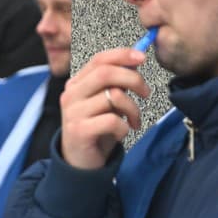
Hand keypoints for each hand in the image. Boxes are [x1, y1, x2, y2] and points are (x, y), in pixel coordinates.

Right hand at [59, 47, 150, 169]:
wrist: (80, 162)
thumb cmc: (97, 129)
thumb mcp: (105, 102)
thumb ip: (114, 83)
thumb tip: (135, 61)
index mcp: (77, 84)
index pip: (99, 60)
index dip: (122, 55)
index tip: (142, 57)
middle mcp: (71, 95)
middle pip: (106, 73)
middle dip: (133, 80)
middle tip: (146, 93)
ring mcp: (73, 113)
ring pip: (114, 97)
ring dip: (133, 109)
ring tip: (134, 120)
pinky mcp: (79, 131)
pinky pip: (112, 121)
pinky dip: (124, 127)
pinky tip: (121, 133)